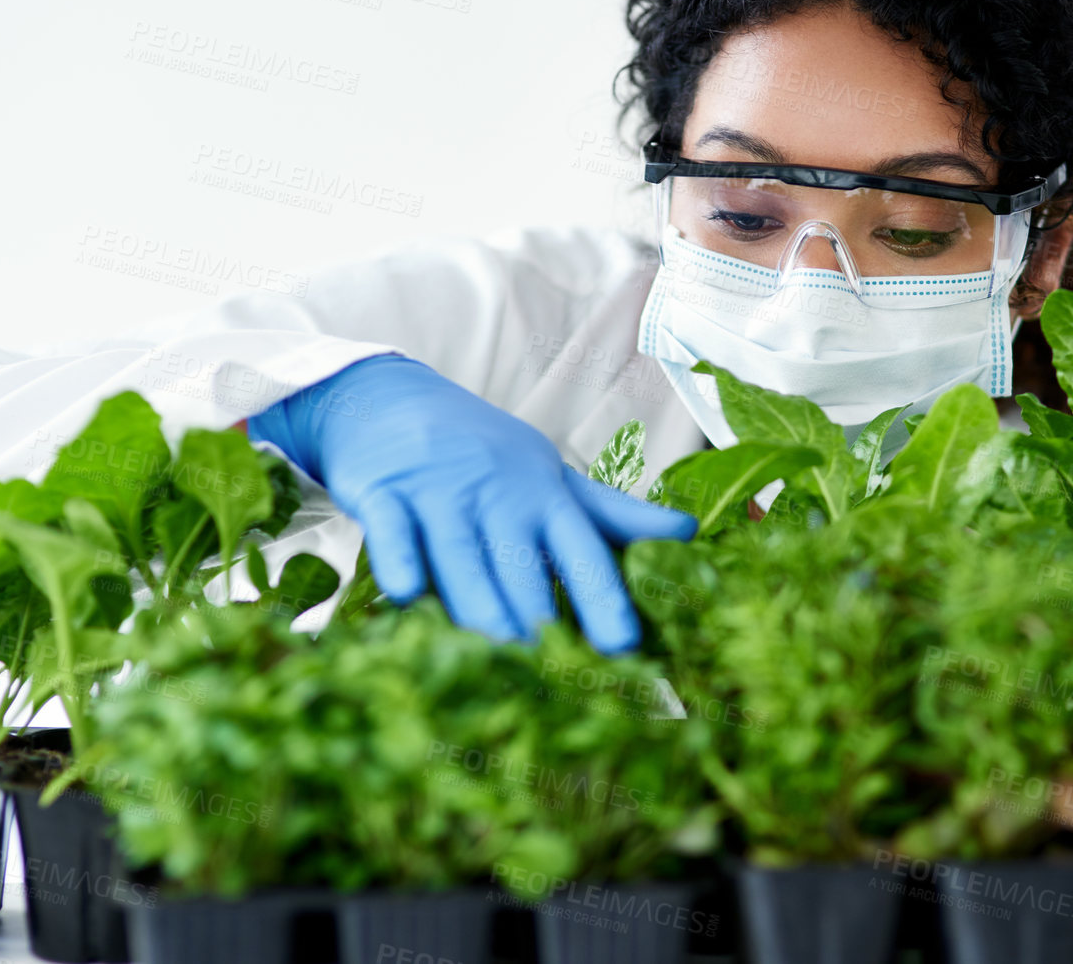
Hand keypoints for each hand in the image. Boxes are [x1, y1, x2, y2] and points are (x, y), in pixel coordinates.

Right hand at [247, 354, 696, 651]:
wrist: (390, 397)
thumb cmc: (485, 453)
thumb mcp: (553, 477)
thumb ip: (615, 514)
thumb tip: (689, 532)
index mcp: (545, 496)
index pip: (583, 549)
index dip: (603, 596)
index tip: (624, 644)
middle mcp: (498, 495)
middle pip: (520, 565)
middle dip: (539, 619)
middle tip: (555, 675)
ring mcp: (439, 493)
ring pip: (462, 556)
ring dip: (480, 605)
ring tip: (499, 654)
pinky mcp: (383, 493)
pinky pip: (392, 531)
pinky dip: (400, 560)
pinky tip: (408, 592)